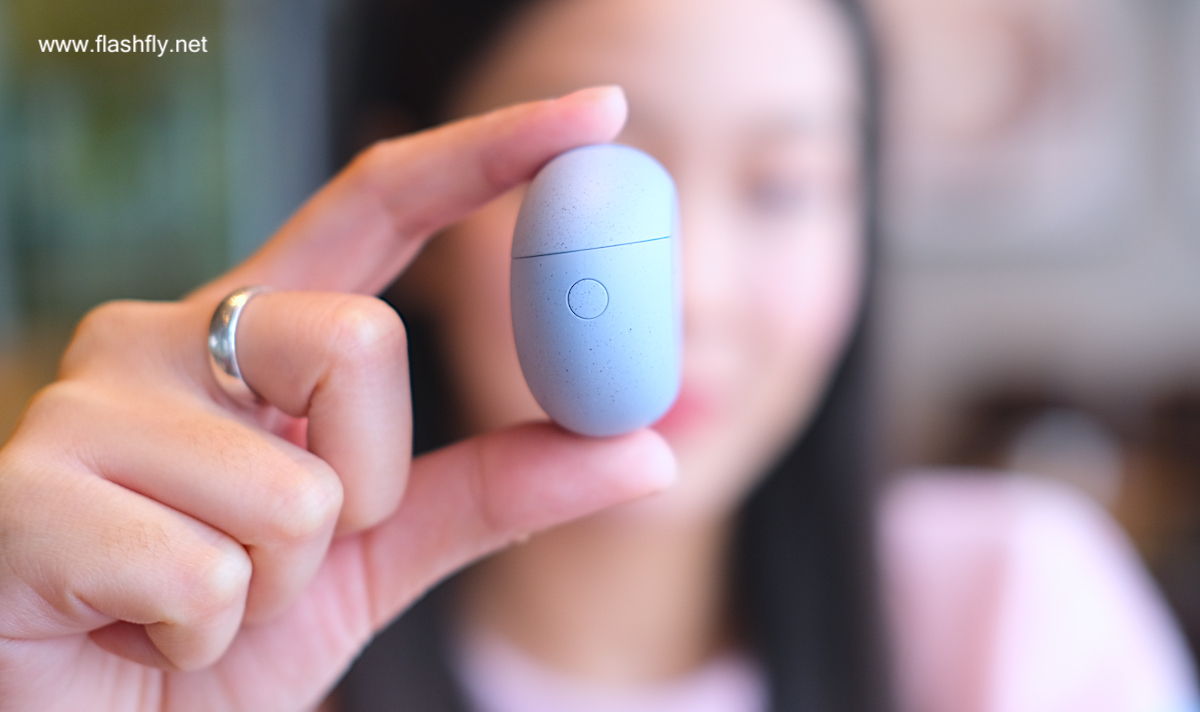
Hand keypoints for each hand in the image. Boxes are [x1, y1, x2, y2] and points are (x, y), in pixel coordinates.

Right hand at [0, 86, 674, 711]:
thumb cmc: (221, 631)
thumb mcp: (377, 557)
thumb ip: (493, 491)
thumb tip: (644, 446)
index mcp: (254, 334)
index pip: (380, 205)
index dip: (489, 152)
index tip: (599, 111)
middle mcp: (167, 335)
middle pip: (359, 343)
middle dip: (361, 490)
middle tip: (282, 553)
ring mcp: (88, 402)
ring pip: (298, 488)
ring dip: (276, 586)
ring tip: (191, 599)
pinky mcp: (25, 490)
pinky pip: (206, 574)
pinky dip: (203, 634)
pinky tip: (134, 628)